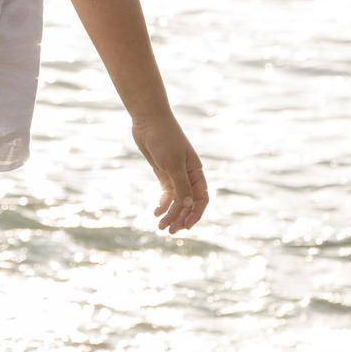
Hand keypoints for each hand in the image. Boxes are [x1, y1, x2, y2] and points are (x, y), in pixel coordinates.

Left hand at [131, 113, 208, 233]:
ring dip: (171, 214)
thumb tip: (186, 207)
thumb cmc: (164, 139)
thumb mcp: (173, 164)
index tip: (186, 226)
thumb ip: (181, 186)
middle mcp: (188, 175)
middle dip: (181, 218)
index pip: (201, 199)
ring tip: (161, 226)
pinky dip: (163, 204)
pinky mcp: (163, 172)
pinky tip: (156, 212)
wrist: (148, 120)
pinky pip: (166, 193)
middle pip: (189, 203)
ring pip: (177, 201)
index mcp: (196, 172)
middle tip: (169, 231)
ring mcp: (175, 174)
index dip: (196, 214)